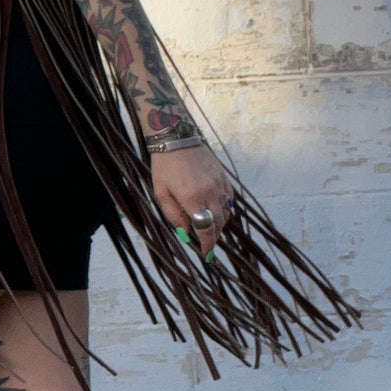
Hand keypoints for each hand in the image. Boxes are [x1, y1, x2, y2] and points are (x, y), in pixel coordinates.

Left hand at [151, 144, 232, 259]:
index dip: (207, 243)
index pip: (206, 228)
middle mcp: (210, 193)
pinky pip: (229, 199)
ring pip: (226, 212)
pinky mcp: (224, 177)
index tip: (205, 252)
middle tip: (206, 242)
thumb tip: (186, 232)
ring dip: (219, 223)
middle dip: (213, 236)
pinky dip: (225, 208)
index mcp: (192, 198)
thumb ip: (173, 215)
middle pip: (219, 223)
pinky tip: (216, 210)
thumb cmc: (164, 166)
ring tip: (209, 226)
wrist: (177, 137)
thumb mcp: (161, 192)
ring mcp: (219, 184)